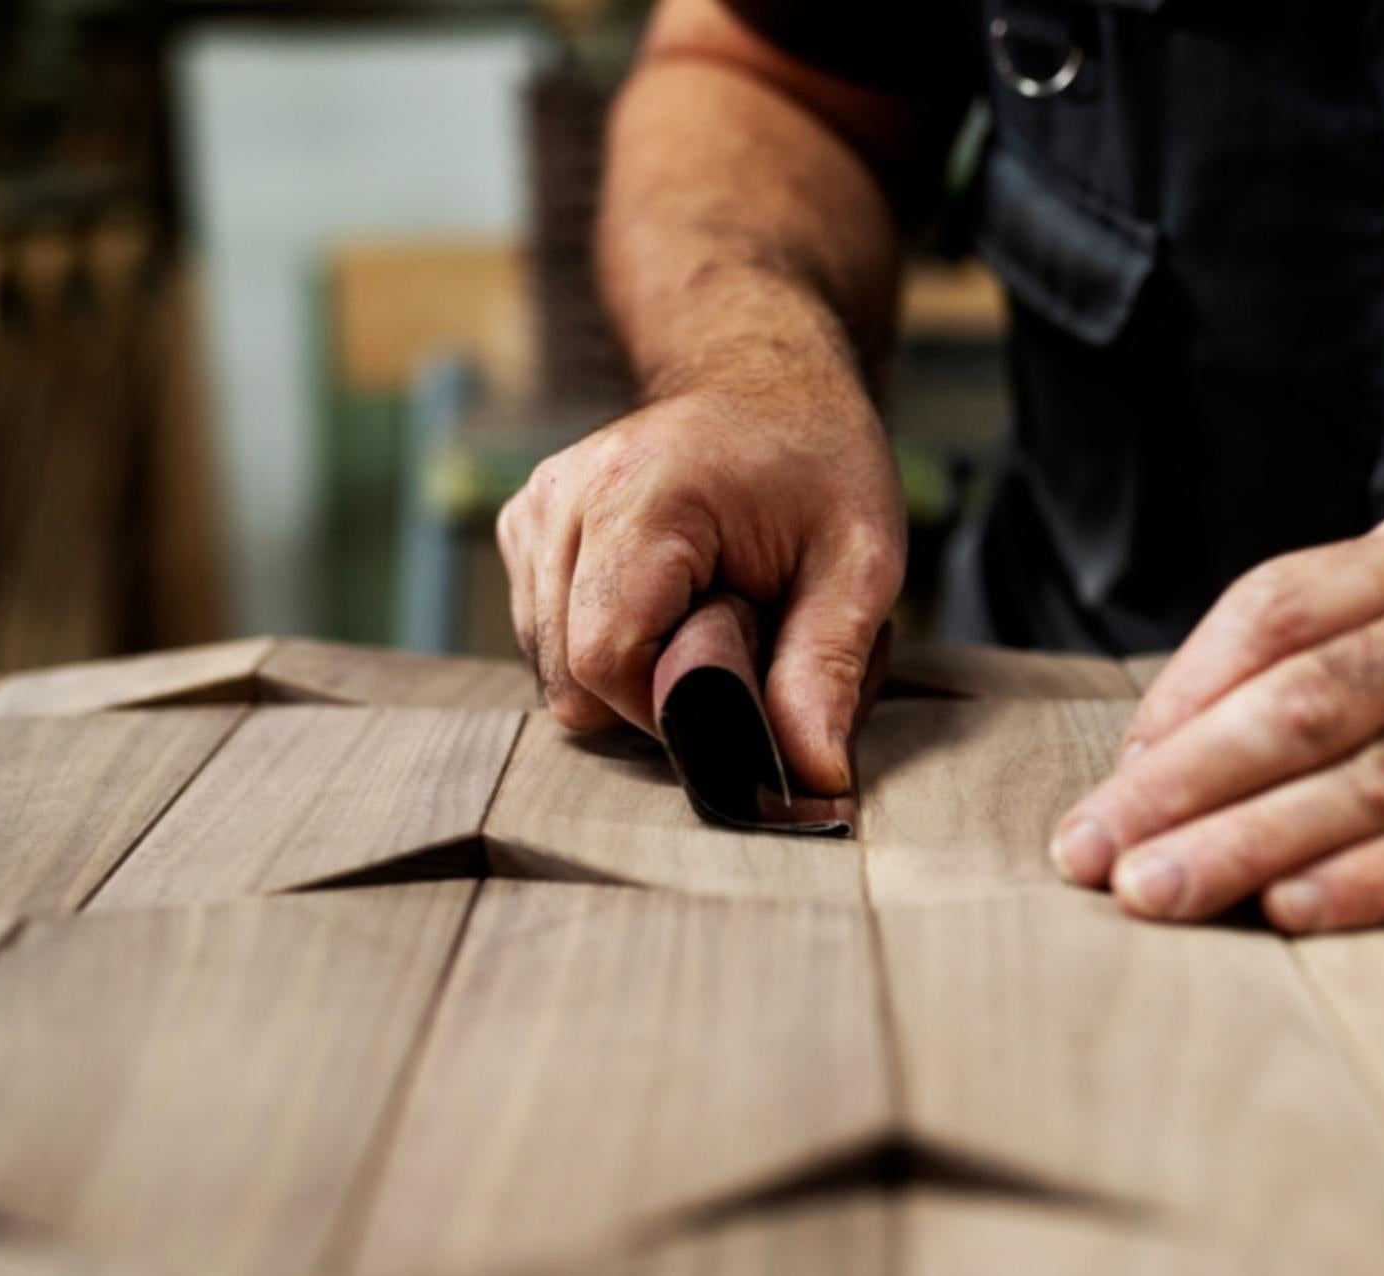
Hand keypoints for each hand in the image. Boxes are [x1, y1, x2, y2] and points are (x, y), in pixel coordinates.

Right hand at [496, 364, 904, 793]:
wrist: (768, 382)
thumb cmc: (819, 465)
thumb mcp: (860, 563)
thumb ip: (829, 671)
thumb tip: (815, 784)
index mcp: (641, 493)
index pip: (607, 659)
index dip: (673, 704)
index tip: (741, 682)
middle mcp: (565, 496)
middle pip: (571, 677)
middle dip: (656, 691)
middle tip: (735, 640)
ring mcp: (534, 511)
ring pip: (552, 668)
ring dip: (631, 671)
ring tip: (703, 612)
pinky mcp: (523, 528)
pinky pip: (545, 639)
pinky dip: (604, 645)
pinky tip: (663, 602)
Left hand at [1051, 496, 1383, 930]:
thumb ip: (1339, 621)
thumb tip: (1179, 724)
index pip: (1272, 609)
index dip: (1177, 695)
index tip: (1112, 777)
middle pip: (1300, 702)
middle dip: (1178, 786)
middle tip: (1088, 855)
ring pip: (1373, 779)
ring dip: (1247, 843)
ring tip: (1155, 895)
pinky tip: (1299, 912)